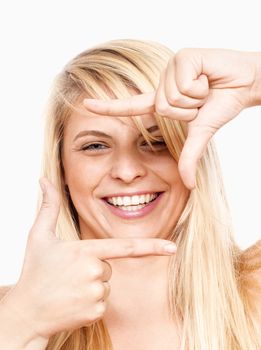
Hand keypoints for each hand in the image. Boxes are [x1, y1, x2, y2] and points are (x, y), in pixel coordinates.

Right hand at [3, 178, 176, 339]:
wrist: (27, 312)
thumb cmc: (34, 271)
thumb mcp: (39, 236)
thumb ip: (48, 206)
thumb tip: (44, 180)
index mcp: (85, 251)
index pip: (125, 247)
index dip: (152, 246)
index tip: (173, 247)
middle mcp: (95, 273)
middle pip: (109, 266)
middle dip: (95, 268)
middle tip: (70, 274)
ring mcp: (96, 295)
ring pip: (107, 286)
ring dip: (93, 286)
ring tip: (69, 289)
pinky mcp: (96, 314)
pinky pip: (103, 304)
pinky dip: (91, 303)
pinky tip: (72, 303)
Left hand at [83, 48, 260, 188]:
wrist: (244, 82)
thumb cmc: (220, 104)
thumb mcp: (200, 134)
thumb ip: (189, 157)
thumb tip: (189, 186)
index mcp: (162, 102)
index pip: (129, 106)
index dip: (108, 108)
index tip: (85, 105)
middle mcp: (161, 85)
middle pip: (161, 109)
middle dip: (188, 111)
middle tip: (202, 100)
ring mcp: (169, 69)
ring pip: (172, 97)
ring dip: (196, 98)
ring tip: (206, 88)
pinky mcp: (181, 57)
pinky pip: (184, 81)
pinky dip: (202, 84)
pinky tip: (207, 76)